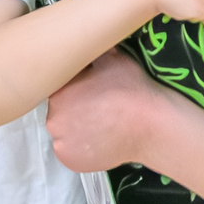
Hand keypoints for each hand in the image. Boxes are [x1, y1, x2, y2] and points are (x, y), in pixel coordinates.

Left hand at [45, 51, 169, 173]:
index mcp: (58, 93)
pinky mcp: (71, 162)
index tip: (92, 89)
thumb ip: (92, 52)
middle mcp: (53, 121)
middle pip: (60, 111)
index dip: (76, 88)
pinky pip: (72, 151)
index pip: (60, 88)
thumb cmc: (131, 89)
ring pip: (65, 132)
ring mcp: (61, 145)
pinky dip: (82, 147)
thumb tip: (88, 41)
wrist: (150, 125)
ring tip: (102, 124)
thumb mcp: (112, 58)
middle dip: (75, 108)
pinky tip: (100, 139)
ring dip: (77, 128)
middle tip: (99, 107)